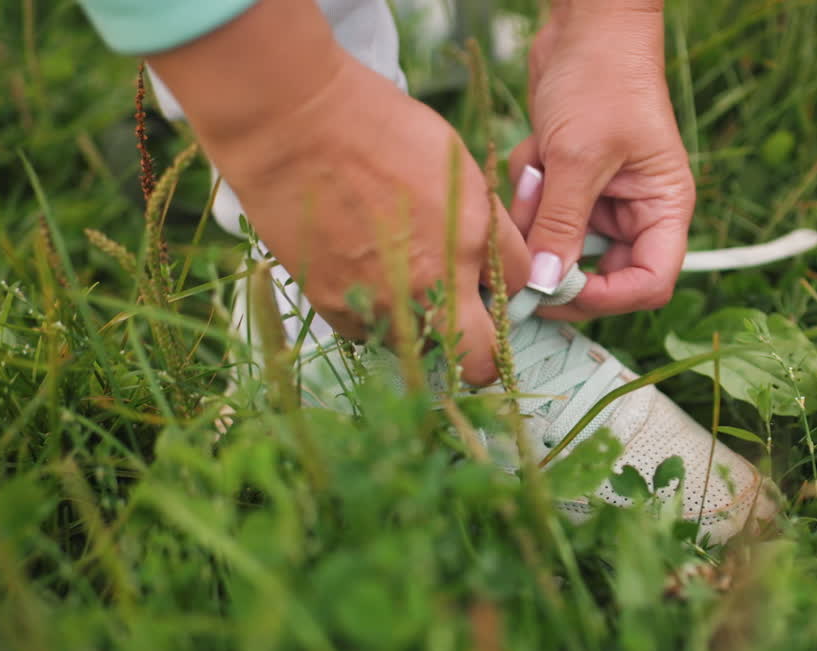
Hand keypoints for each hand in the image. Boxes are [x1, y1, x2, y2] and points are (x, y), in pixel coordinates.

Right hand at [149, 0, 529, 384]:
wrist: (295, 126)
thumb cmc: (375, 125)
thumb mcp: (452, 160)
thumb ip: (479, 214)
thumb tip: (486, 250)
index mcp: (477, 234)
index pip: (522, 285)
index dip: (507, 281)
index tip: (490, 276)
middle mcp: (440, 280)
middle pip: (483, 359)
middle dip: (484, 351)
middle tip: (469, 328)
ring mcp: (389, 302)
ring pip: (424, 349)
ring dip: (423, 329)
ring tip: (402, 284)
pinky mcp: (341, 309)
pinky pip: (372, 333)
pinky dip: (374, 316)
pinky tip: (361, 276)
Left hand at [508, 2, 693, 320]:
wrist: (584, 23)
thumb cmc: (600, 79)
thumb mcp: (577, 156)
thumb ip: (562, 224)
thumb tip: (546, 285)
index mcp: (662, 209)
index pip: (649, 283)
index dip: (608, 299)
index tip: (558, 292)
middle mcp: (635, 211)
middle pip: (598, 273)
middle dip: (557, 257)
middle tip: (521, 251)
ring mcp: (601, 199)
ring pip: (560, 243)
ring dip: (537, 217)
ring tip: (536, 171)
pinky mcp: (570, 183)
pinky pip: (541, 212)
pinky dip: (529, 189)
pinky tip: (534, 150)